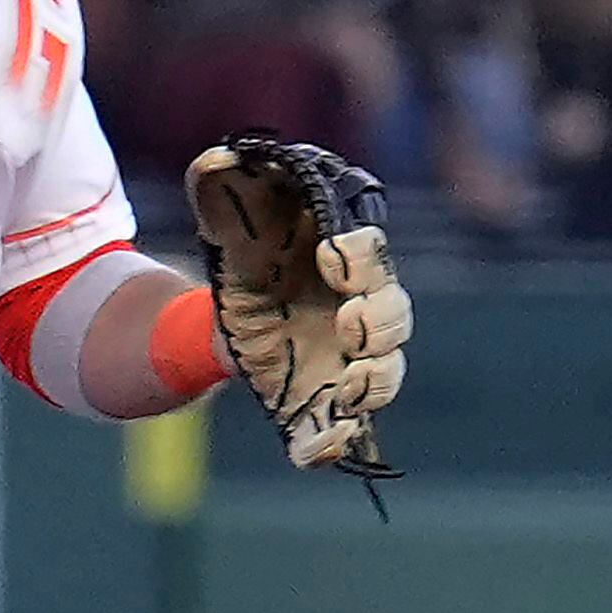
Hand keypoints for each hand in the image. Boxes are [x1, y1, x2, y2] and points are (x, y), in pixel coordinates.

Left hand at [186, 135, 410, 479]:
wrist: (228, 299)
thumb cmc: (249, 243)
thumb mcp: (229, 210)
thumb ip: (225, 182)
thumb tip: (217, 159)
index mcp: (346, 257)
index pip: (373, 254)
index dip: (360, 256)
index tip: (329, 254)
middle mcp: (360, 309)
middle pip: (394, 319)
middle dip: (378, 322)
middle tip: (347, 321)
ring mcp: (347, 359)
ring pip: (384, 378)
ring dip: (373, 386)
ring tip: (347, 389)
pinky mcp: (323, 398)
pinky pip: (342, 431)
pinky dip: (333, 445)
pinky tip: (314, 453)